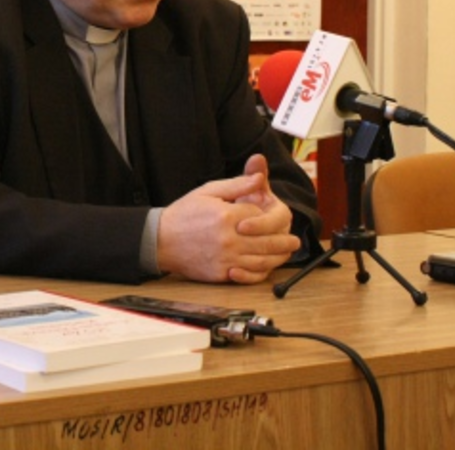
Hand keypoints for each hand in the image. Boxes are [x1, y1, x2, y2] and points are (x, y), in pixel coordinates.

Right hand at [156, 158, 299, 282]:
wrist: (159, 240)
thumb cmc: (183, 214)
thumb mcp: (209, 191)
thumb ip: (237, 185)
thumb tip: (259, 178)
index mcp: (227, 216)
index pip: (260, 217)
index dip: (268, 215)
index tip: (273, 215)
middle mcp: (229, 239)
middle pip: (267, 241)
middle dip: (284, 241)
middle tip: (295, 241)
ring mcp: (225, 259)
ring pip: (261, 261)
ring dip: (278, 258)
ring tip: (286, 254)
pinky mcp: (220, 273)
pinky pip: (246, 276)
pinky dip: (259, 273)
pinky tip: (265, 268)